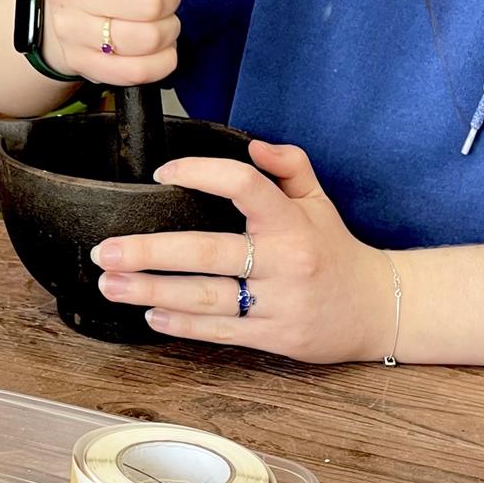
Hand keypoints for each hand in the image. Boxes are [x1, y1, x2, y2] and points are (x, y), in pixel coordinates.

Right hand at [42, 0, 193, 84]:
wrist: (63, 7)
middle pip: (151, 4)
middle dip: (168, 0)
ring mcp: (70, 30)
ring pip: (149, 39)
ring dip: (167, 30)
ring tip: (156, 21)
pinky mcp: (81, 63)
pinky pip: (139, 72)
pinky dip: (161, 60)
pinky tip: (155, 47)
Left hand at [91, 140, 394, 362]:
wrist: (377, 309)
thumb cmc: (336, 250)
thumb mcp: (319, 201)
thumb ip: (289, 165)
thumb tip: (253, 145)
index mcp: (292, 221)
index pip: (244, 186)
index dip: (200, 173)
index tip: (161, 174)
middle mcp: (285, 261)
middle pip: (207, 253)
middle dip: (150, 252)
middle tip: (106, 251)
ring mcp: (279, 303)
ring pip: (206, 298)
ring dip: (152, 292)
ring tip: (112, 284)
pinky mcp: (276, 338)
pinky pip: (221, 331)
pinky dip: (182, 324)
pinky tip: (151, 315)